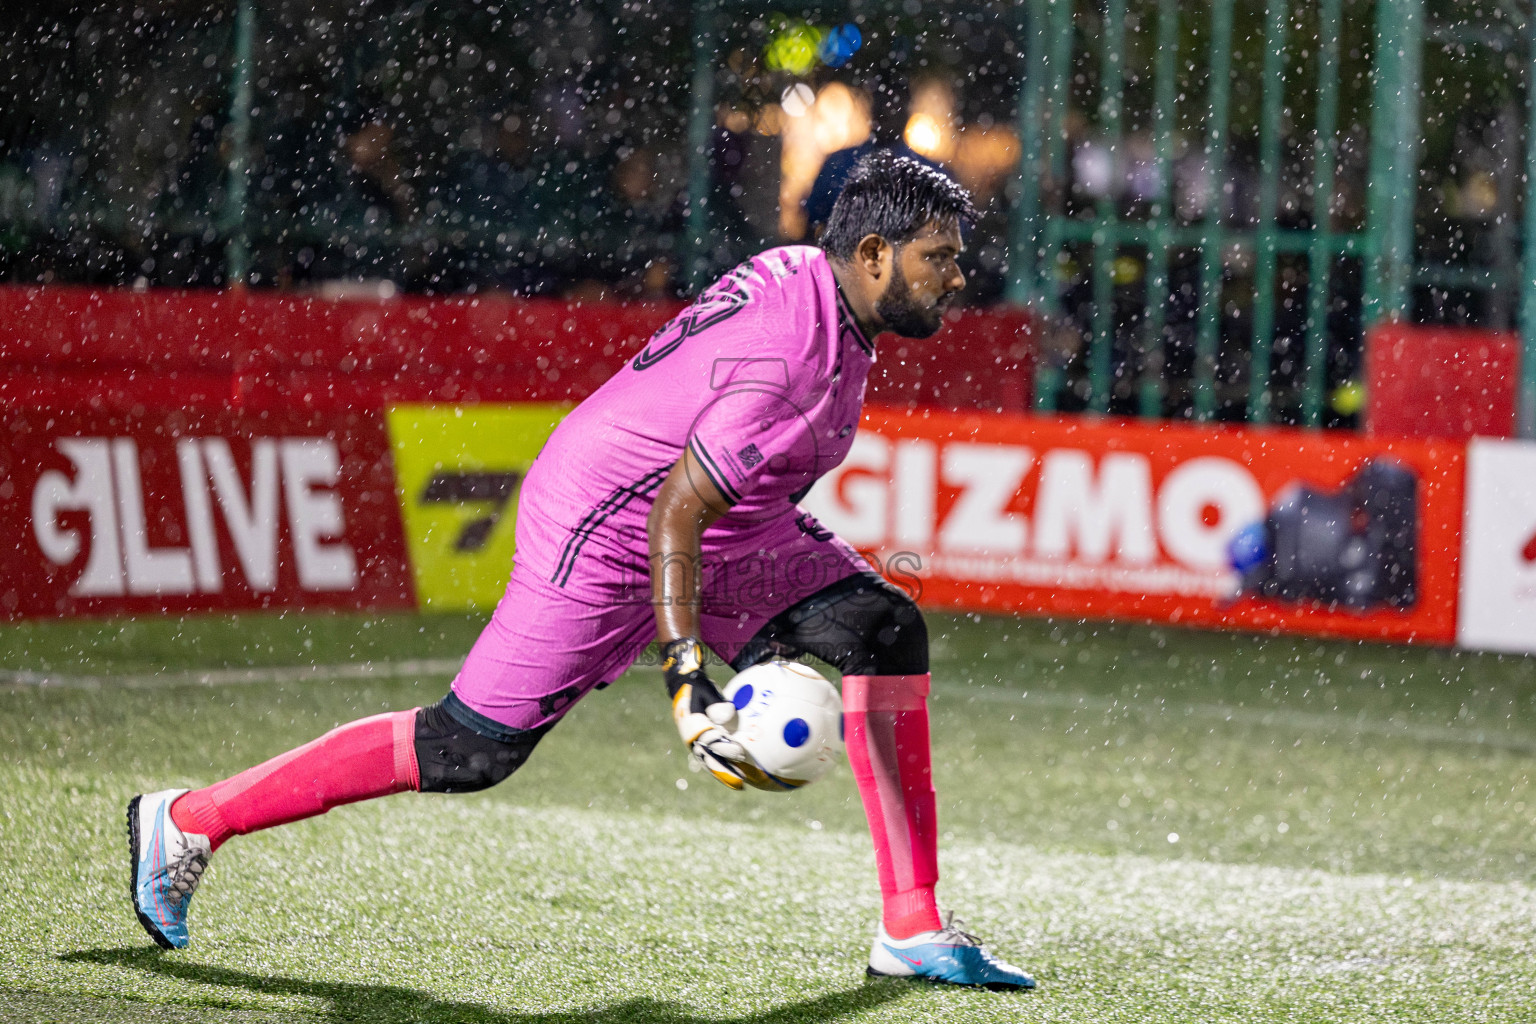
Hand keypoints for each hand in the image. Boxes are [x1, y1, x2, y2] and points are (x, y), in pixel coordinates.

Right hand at [661, 638, 751, 789]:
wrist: (685, 689)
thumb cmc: (698, 688)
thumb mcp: (705, 691)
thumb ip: (716, 703)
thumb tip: (729, 714)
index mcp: (692, 726)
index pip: (710, 740)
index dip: (725, 747)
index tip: (740, 752)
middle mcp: (693, 739)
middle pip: (709, 758)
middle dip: (724, 770)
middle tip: (741, 780)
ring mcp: (696, 745)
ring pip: (710, 763)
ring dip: (724, 774)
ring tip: (740, 784)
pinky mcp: (702, 746)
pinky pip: (713, 759)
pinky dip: (723, 768)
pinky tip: (738, 775)